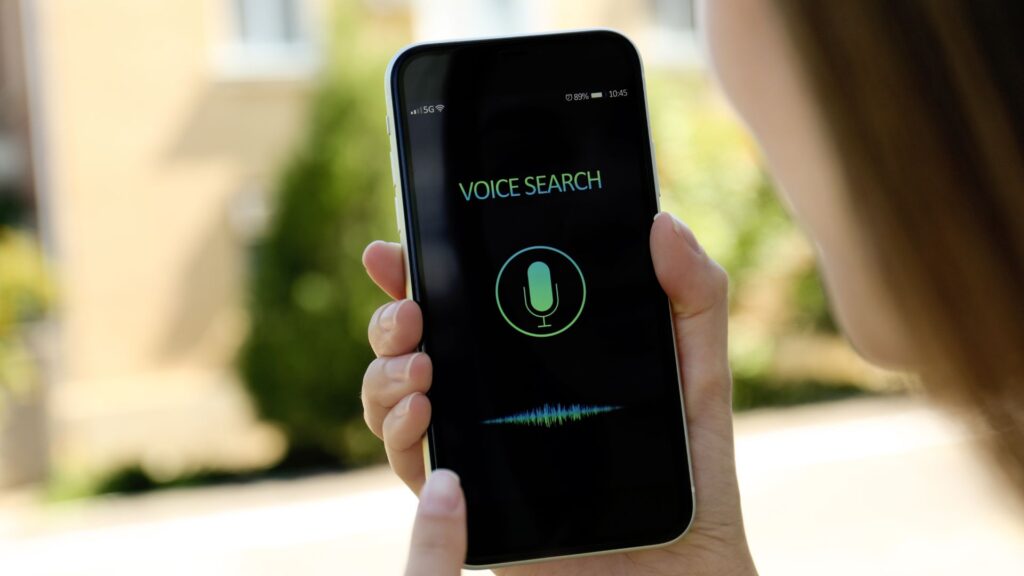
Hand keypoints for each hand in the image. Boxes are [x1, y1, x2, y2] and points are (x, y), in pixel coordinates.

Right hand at [363, 212, 757, 575]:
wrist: (683, 564)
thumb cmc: (693, 470)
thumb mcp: (698, 372)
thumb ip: (693, 298)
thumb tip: (664, 223)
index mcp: (537, 355)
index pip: (467, 301)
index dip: (420, 272)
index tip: (392, 251)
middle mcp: (496, 393)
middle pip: (417, 343)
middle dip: (393, 318)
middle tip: (410, 312)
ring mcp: (479, 443)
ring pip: (397, 398)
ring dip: (387, 375)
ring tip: (421, 368)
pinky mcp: (471, 501)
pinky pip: (414, 466)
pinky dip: (400, 436)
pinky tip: (422, 415)